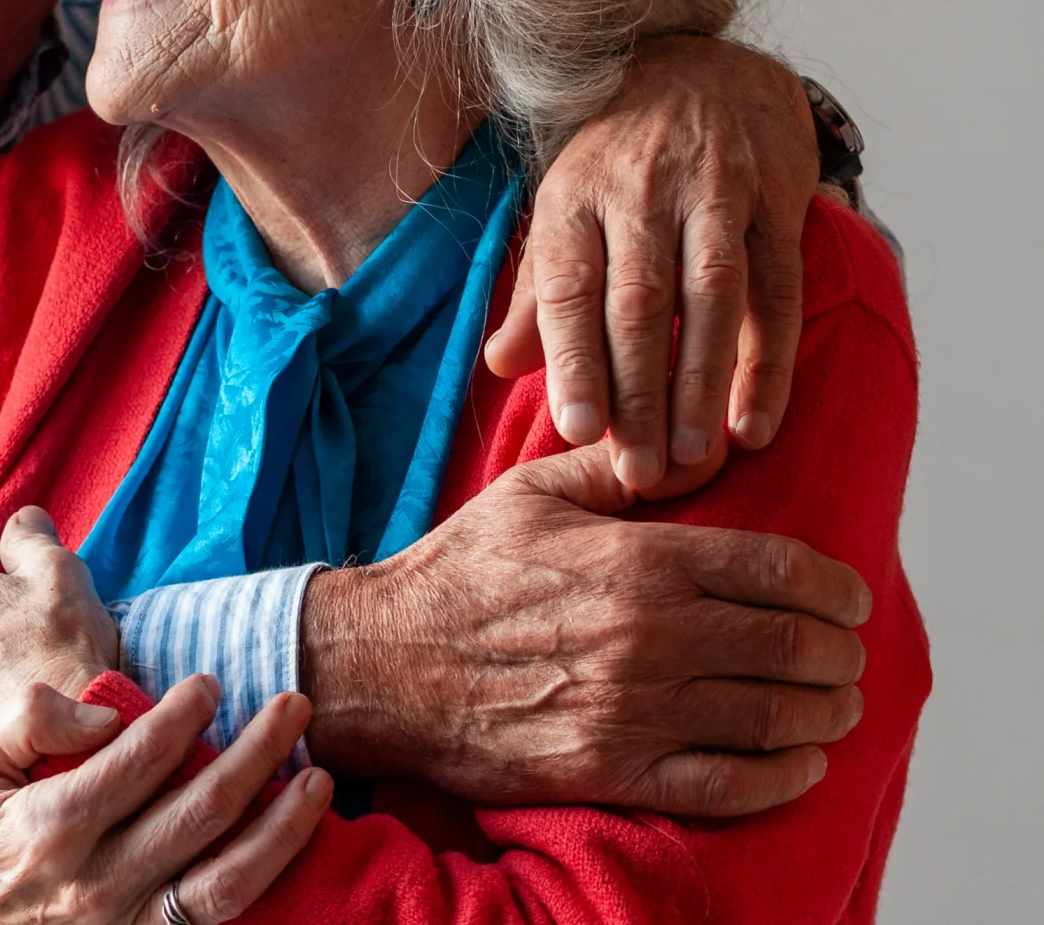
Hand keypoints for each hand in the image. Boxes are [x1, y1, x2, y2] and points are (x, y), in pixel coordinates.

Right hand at [0, 676, 332, 924]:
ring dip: (283, 828)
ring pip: (228, 883)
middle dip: (263, 751)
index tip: (210, 682)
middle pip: (205, 809)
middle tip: (297, 704)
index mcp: (52, 825)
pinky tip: (284, 852)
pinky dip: (258, 890)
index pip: (145, 756)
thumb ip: (27, 720)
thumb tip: (107, 708)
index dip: (188, 713)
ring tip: (320, 780)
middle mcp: (97, 883)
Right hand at [299, 445, 870, 815]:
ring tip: (837, 704)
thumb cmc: (458, 572)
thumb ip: (620, 465)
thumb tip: (699, 449)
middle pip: (793, 646)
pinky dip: (782, 777)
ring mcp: (635, 710)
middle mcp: (649, 636)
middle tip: (847, 652)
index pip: (779, 571)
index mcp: (639, 560)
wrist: (384, 663)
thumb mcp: (532, 493)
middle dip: (839, 651)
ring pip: (774, 717)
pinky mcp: (613, 769)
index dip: (834, 586)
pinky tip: (801, 764)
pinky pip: (727, 785)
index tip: (851, 596)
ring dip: (827, 713)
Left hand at [484, 35, 818, 489]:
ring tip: (693, 459)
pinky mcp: (776, 198)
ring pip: (710, 297)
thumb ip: (540, 295)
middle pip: (638, 302)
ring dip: (702, 384)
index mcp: (575, 199)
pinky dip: (769, 361)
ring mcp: (713, 192)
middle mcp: (640, 192)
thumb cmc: (620, 161)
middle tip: (638, 470)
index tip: (575, 429)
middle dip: (638, 392)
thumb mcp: (564, 211)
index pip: (570, 287)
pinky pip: (776, 288)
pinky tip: (755, 421)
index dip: (572, 359)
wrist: (702, 67)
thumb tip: (499, 368)